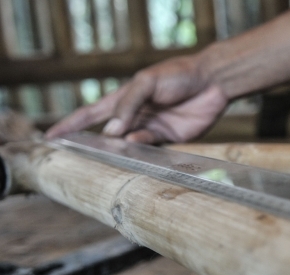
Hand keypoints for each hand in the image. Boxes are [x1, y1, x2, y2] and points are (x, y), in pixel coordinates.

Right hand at [45, 54, 227, 143]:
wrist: (212, 82)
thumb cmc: (178, 74)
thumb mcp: (147, 83)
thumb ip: (129, 105)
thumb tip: (112, 131)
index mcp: (123, 99)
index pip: (90, 115)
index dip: (70, 126)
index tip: (50, 137)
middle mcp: (134, 116)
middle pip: (107, 135)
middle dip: (92, 146)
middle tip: (77, 158)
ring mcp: (150, 129)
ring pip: (127, 145)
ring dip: (118, 150)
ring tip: (110, 153)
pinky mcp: (168, 139)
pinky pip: (149, 149)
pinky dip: (140, 152)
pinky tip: (135, 149)